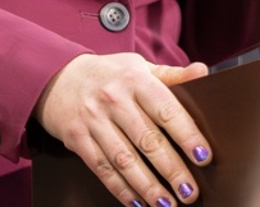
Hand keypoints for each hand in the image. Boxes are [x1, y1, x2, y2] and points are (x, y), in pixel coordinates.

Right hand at [35, 52, 211, 204]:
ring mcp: (93, 120)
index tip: (203, 157)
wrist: (56, 77)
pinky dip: (121, 189)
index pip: (166, 110)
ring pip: (124, 159)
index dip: (187, 135)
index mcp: (135, 79)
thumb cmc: (108, 75)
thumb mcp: (138, 67)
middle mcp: (113, 99)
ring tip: (168, 204)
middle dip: (171, 169)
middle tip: (189, 191)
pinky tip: (138, 203)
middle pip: (147, 140)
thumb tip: (203, 72)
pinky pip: (102, 168)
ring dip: (148, 186)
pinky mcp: (77, 139)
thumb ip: (171, 74)